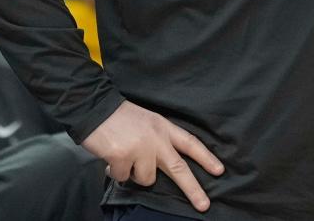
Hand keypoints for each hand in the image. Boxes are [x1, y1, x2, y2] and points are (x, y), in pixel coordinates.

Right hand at [82, 100, 223, 211]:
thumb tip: (158, 168)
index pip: (190, 143)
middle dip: (193, 189)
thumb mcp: (148, 121)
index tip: (219, 170)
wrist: (94, 108)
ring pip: (146, 179)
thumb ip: (158, 140)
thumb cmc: (120, 116)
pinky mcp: (122, 158)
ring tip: (124, 157)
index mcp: (163, 127)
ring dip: (134, 174)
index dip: (205, 157)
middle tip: (204, 205)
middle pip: (179, 168)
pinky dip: (115, 173)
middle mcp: (156, 139)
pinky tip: (110, 159)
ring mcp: (140, 149)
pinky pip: (123, 178)